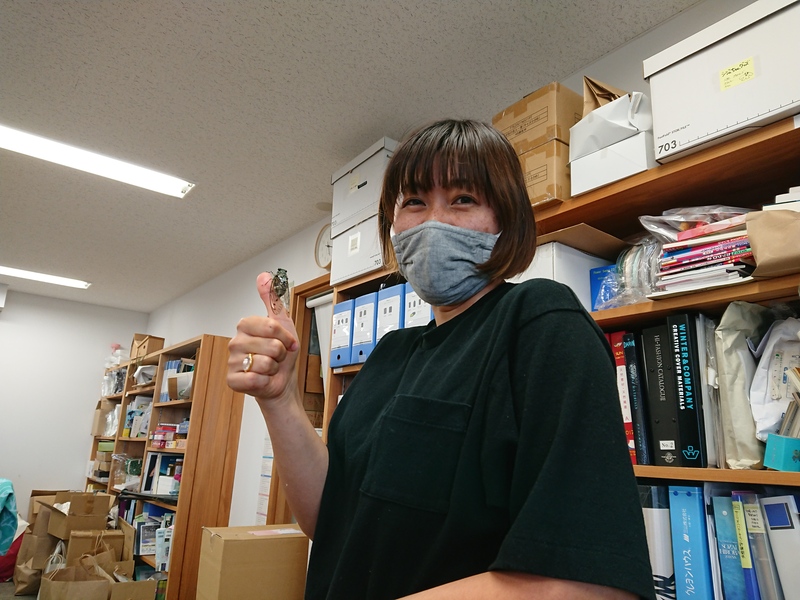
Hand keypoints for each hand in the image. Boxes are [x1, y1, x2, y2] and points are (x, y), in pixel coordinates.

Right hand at [227, 271, 299, 403]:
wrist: (281, 381)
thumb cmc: (282, 354)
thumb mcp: (283, 322)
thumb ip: (273, 299)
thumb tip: (264, 276)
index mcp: (245, 325)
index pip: (272, 326)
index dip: (286, 337)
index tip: (287, 341)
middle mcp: (236, 341)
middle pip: (272, 346)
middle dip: (281, 354)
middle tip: (277, 356)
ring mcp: (232, 361)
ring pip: (266, 363)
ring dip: (274, 368)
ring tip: (269, 367)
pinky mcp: (232, 380)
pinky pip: (255, 379)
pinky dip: (265, 381)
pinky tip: (261, 378)